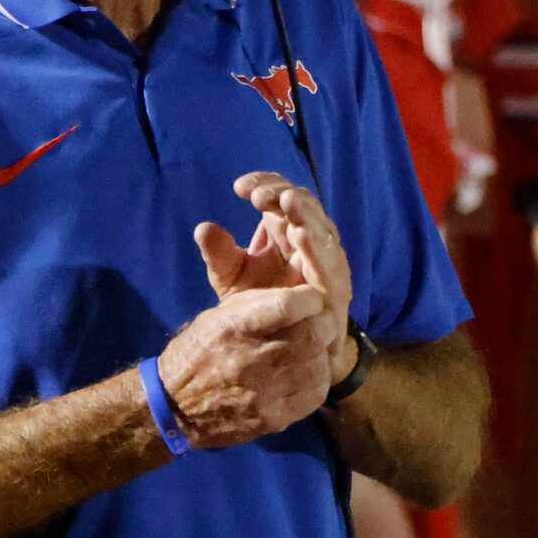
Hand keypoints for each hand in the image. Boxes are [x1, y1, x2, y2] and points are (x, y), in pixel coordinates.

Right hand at [156, 282, 338, 449]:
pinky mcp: (273, 418)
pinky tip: (308, 374)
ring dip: (322, 353)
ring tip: (314, 349)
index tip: (312, 298)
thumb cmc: (197, 353)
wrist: (174, 408)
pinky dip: (318, 379)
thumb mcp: (217, 317)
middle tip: (318, 323)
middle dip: (322, 324)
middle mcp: (251, 359)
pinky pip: (314, 394)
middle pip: (311, 335)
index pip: (287, 305)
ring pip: (318, 365)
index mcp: (233, 327)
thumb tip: (298, 296)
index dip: (309, 298)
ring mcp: (264, 393)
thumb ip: (257, 304)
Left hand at [201, 173, 354, 364]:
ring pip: (320, 229)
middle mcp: (309, 243)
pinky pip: (328, 264)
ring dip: (304, 214)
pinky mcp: (334, 289)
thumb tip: (203, 227)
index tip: (239, 187)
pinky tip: (301, 233)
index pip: (282, 198)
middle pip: (303, 207)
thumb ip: (219, 254)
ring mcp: (325, 264)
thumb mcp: (231, 278)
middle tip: (258, 194)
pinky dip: (317, 248)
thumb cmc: (258, 308)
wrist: (277, 351)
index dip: (266, 186)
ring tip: (286, 200)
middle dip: (283, 196)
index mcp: (286, 232)